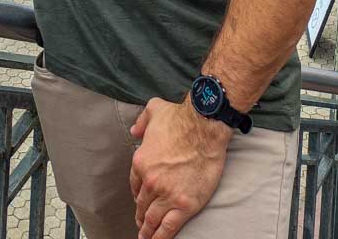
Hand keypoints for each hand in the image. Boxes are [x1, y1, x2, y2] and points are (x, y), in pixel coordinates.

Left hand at [129, 98, 229, 238]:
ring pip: (153, 219)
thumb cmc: (180, 118)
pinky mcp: (185, 204)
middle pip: (142, 203)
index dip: (136, 194)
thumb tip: (134, 130)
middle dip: (140, 215)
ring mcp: (167, 194)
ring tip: (146, 238)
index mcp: (141, 161)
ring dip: (148, 230)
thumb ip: (141, 121)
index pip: (135, 185)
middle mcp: (151, 181)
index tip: (139, 201)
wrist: (203, 127)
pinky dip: (162, 237)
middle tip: (141, 224)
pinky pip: (169, 227)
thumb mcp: (153, 110)